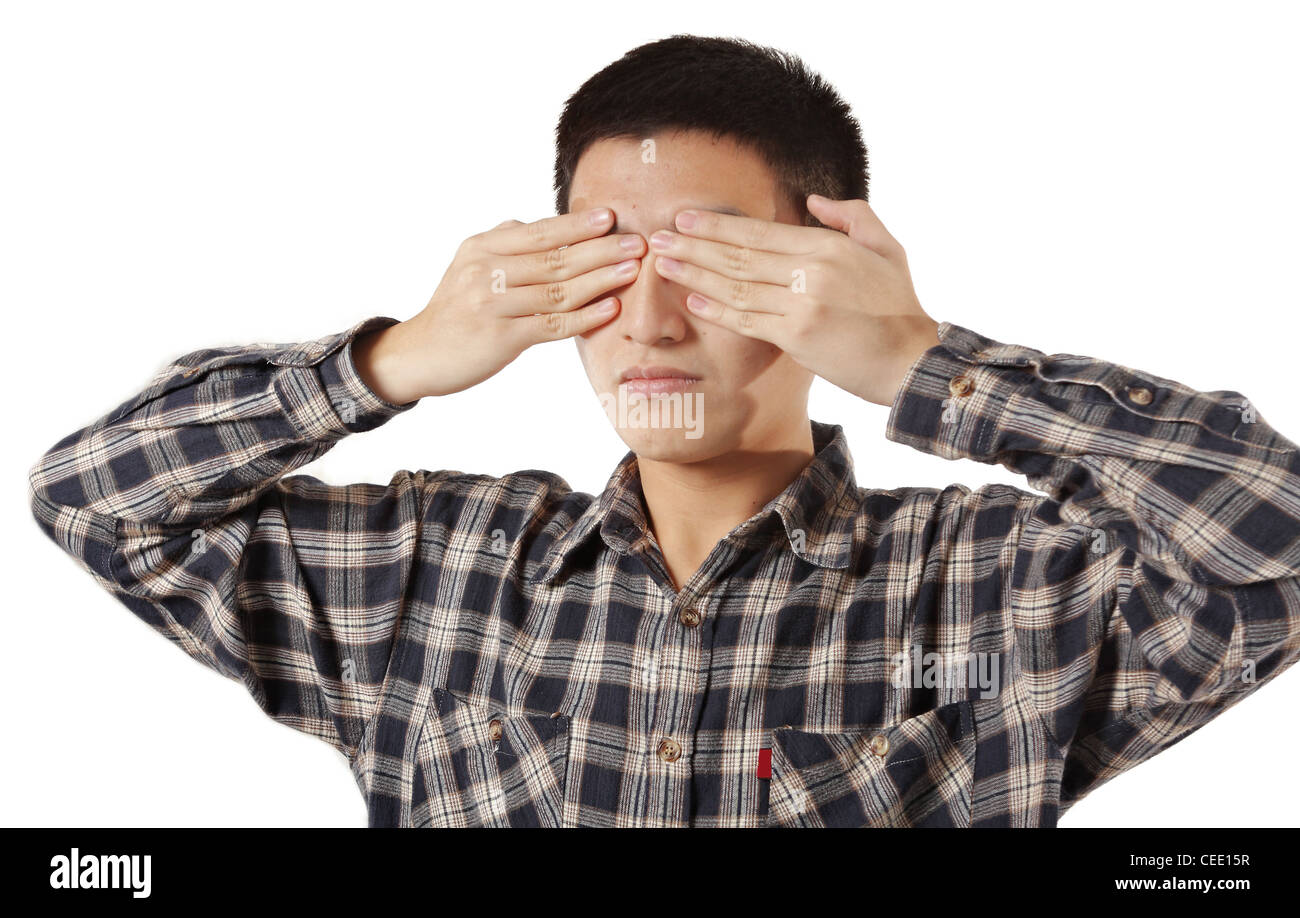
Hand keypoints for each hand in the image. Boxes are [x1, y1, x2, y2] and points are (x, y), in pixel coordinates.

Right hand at [353, 208, 643, 402]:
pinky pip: (551, 324)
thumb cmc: (455, 309)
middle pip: (554, 258)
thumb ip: (504, 242)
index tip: (612, 218)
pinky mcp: (500, 338)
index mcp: (482, 248)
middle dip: (600, 250)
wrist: (419, 354)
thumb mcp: (469, 265)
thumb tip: (537, 223)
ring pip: (558, 290)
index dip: (577, 225)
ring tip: (632, 271)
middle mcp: (485, 271)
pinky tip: (610, 308)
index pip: (539, 232)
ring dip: (600, 280)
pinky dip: (584, 316)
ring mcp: (493, 305)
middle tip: (637, 243)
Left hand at [649, 195, 938, 406]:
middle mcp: (810, 271)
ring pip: (737, 286)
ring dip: (696, 274)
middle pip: (740, 255)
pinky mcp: (797, 336)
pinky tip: (694, 299)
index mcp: (828, 245)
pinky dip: (719, 310)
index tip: (686, 218)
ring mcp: (801, 304)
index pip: (761, 232)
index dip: (719, 225)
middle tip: (658, 237)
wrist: (911, 360)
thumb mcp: (885, 248)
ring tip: (665, 264)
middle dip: (695, 245)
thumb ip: (852, 216)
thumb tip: (812, 202)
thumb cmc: (899, 306)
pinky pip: (748, 320)